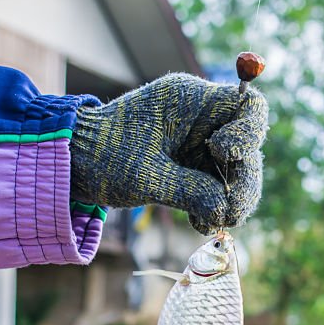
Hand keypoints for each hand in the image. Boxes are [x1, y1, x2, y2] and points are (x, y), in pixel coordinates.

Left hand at [70, 73, 268, 233]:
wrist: (74, 165)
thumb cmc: (102, 156)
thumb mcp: (147, 176)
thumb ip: (191, 191)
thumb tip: (226, 209)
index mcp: (191, 101)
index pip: (247, 107)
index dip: (248, 133)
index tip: (222, 154)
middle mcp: (203, 120)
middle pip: (249, 149)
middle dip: (244, 184)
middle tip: (231, 213)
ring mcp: (201, 145)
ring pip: (239, 173)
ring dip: (232, 202)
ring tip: (207, 222)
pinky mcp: (195, 168)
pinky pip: (221, 188)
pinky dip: (216, 207)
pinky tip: (198, 221)